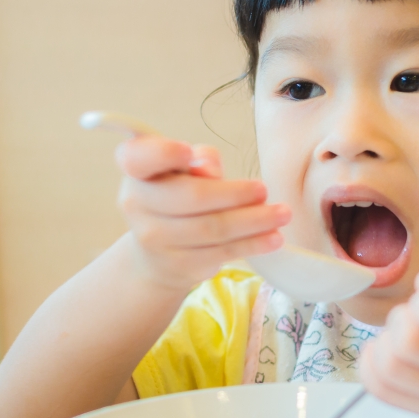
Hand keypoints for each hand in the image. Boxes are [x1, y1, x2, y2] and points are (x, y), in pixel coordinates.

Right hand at [115, 135, 290, 290]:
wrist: (158, 253)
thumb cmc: (178, 196)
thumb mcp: (185, 169)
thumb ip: (200, 160)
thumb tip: (209, 168)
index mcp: (137, 171)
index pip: (138, 157)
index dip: (162, 154)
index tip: (187, 151)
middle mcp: (137, 204)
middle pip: (189, 197)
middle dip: (234, 194)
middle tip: (264, 190)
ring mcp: (154, 239)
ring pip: (211, 228)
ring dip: (253, 221)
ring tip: (281, 214)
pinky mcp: (178, 265)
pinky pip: (221, 253)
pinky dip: (252, 244)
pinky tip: (273, 238)